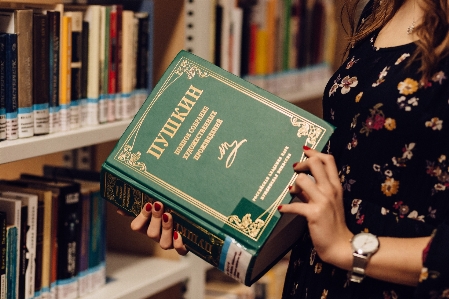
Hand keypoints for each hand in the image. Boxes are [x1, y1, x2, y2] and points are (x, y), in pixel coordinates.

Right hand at [126, 201, 188, 255]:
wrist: (189, 216)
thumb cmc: (168, 207)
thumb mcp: (154, 205)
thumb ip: (138, 205)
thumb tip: (119, 210)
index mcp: (147, 226)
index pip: (137, 227)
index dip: (142, 217)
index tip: (149, 204)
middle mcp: (157, 236)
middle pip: (151, 234)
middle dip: (155, 219)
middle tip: (160, 205)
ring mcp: (170, 242)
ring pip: (164, 244)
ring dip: (166, 229)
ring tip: (168, 215)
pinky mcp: (183, 246)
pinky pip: (180, 251)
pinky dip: (179, 244)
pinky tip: (178, 234)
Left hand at [278, 147, 352, 269]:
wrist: (340, 245)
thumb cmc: (332, 223)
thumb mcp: (327, 202)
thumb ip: (313, 191)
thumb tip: (297, 183)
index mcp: (335, 186)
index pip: (328, 160)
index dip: (315, 153)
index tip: (305, 152)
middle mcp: (330, 190)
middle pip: (316, 164)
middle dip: (302, 164)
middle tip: (295, 170)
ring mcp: (323, 201)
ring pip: (302, 180)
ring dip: (293, 186)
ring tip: (291, 194)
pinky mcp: (314, 213)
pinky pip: (295, 205)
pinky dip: (286, 207)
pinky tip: (281, 209)